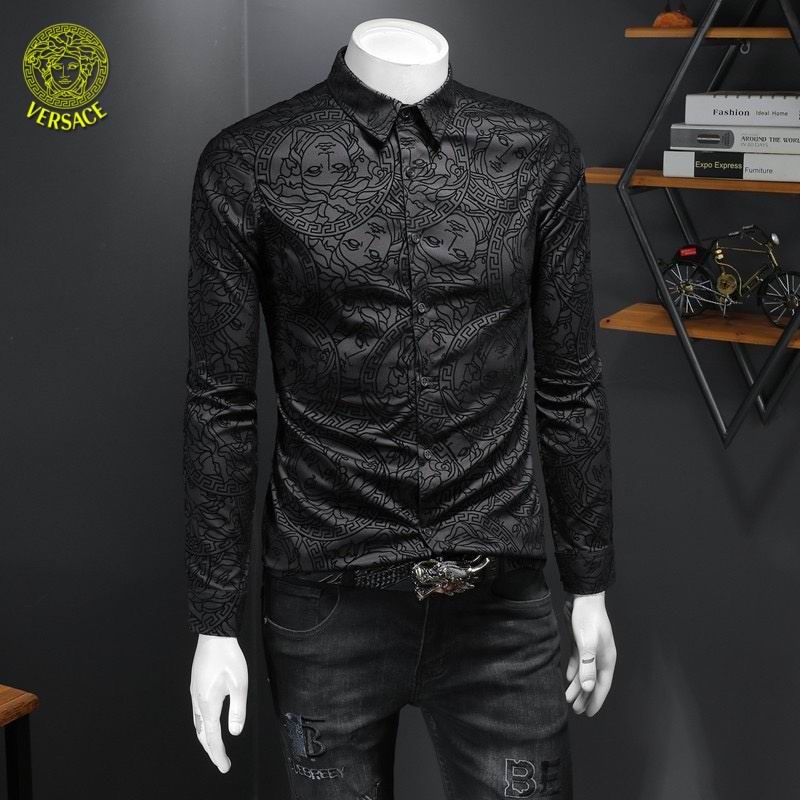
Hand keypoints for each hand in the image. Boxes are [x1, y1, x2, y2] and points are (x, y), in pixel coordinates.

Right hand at [190, 634, 248, 771]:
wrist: (214, 636)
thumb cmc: (228, 658)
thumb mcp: (240, 685)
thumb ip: (238, 711)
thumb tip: (235, 732)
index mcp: (208, 704)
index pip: (212, 737)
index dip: (218, 754)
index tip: (224, 767)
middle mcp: (198, 702)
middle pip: (202, 734)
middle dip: (211, 750)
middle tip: (221, 762)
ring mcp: (194, 693)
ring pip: (197, 724)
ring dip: (205, 739)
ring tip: (214, 748)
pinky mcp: (196, 685)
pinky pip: (196, 713)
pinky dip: (202, 726)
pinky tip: (207, 724)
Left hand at [562, 592, 615, 715]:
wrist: (584, 597)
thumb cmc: (588, 619)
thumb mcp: (587, 643)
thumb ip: (587, 666)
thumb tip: (588, 687)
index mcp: (607, 659)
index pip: (602, 686)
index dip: (596, 700)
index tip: (588, 713)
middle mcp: (601, 656)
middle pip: (593, 681)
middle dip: (585, 696)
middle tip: (575, 709)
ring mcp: (592, 649)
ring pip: (585, 672)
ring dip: (577, 685)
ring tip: (568, 697)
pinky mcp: (582, 642)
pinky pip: (578, 661)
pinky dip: (573, 670)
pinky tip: (567, 677)